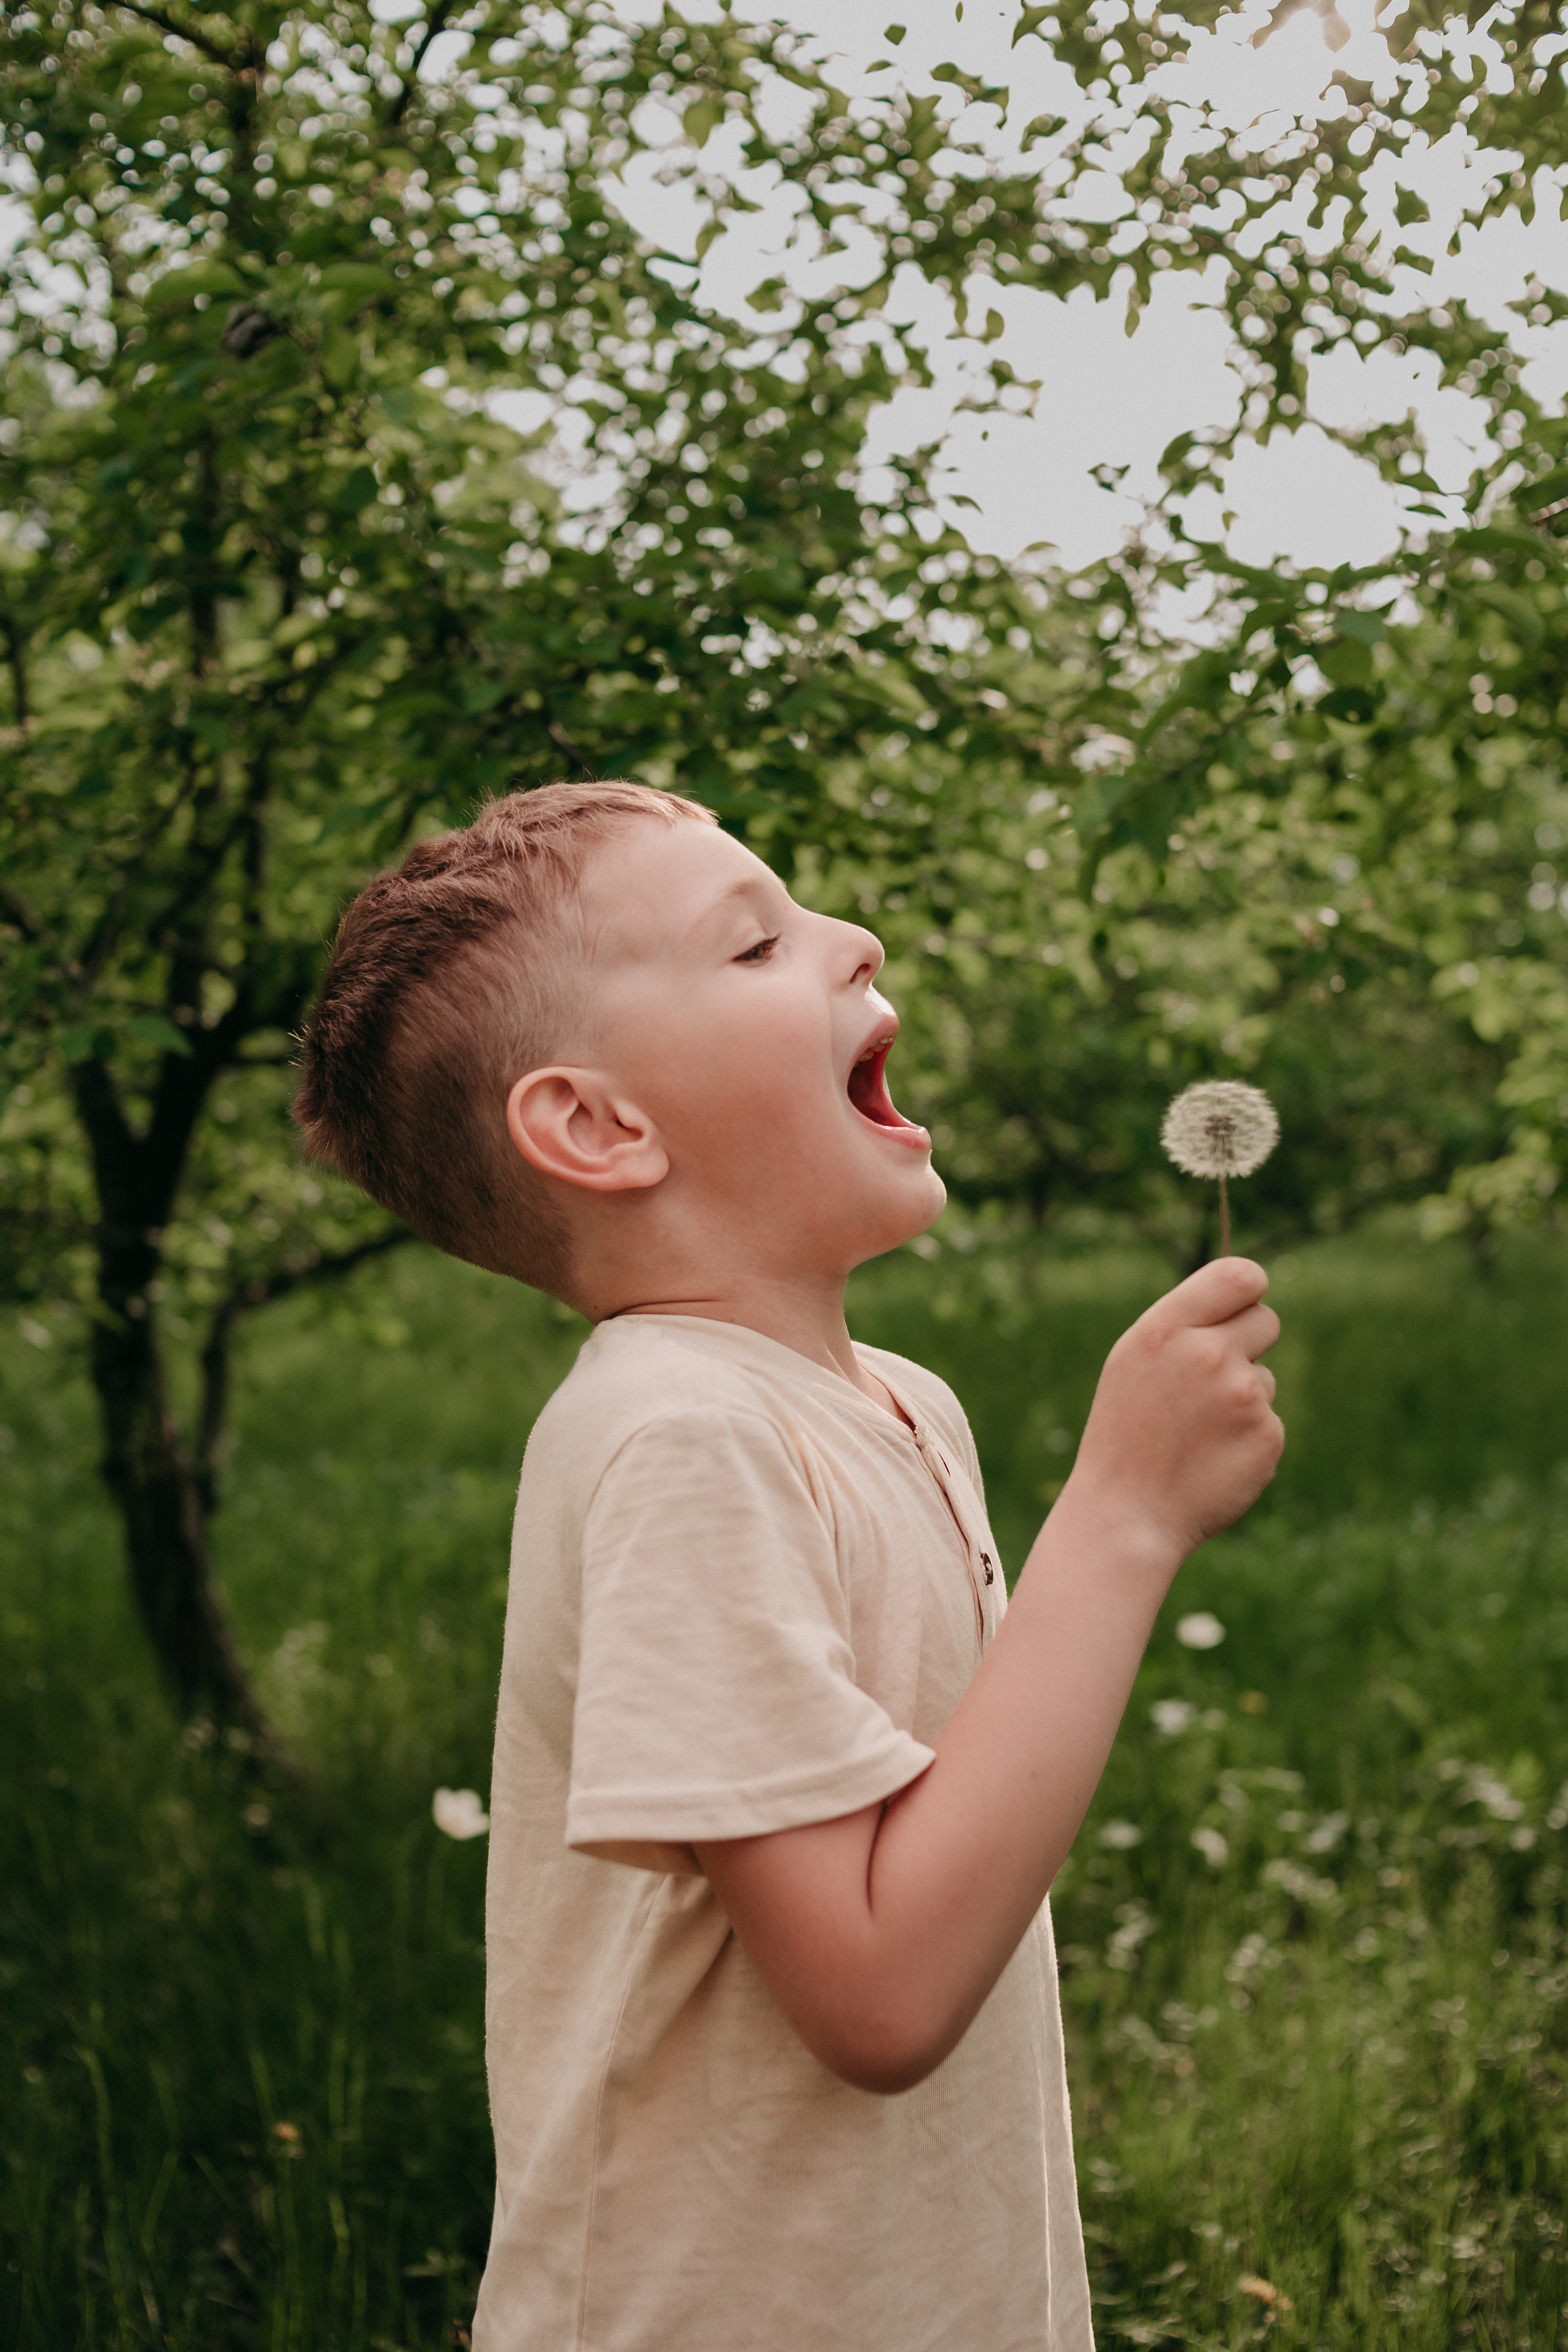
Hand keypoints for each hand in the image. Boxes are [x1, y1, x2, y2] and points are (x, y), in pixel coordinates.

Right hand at [1062, 1256, 1281, 1566]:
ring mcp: (1242, 1396)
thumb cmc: (1125, 1431)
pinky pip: (1269, 1420)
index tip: (1244, 1304)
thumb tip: (1245, 1293)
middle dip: (1249, 1342)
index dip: (1250, 1287)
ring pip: (1266, 1377)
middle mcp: (1208, 1354)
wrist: (1126, 1514)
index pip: (1240, 1276)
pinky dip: (1248, 1437)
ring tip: (1197, 1432)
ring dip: (1242, 1397)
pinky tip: (1213, 1458)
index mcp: (1167, 1329)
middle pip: (1266, 1320)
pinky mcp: (1267, 1436)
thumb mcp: (1134, 1361)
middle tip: (1212, 1379)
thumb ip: (1186, 1323)